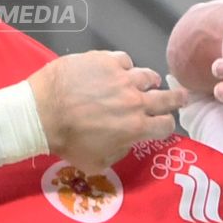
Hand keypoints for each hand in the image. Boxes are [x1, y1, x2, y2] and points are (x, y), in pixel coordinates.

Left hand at [29, 51, 185, 174]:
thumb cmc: (66, 142)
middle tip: (182, 96)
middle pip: (168, 97)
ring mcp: (120, 77)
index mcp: (135, 127)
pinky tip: (118, 69)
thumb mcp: (95, 163)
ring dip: (150, 80)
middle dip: (177, 98)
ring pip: (147, 75)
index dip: (166, 125)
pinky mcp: (104, 59)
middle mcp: (134, 100)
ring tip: (150, 80)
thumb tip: (126, 143)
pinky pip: (123, 59)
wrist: (41, 112)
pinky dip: (123, 66)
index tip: (164, 123)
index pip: (165, 126)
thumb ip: (118, 153)